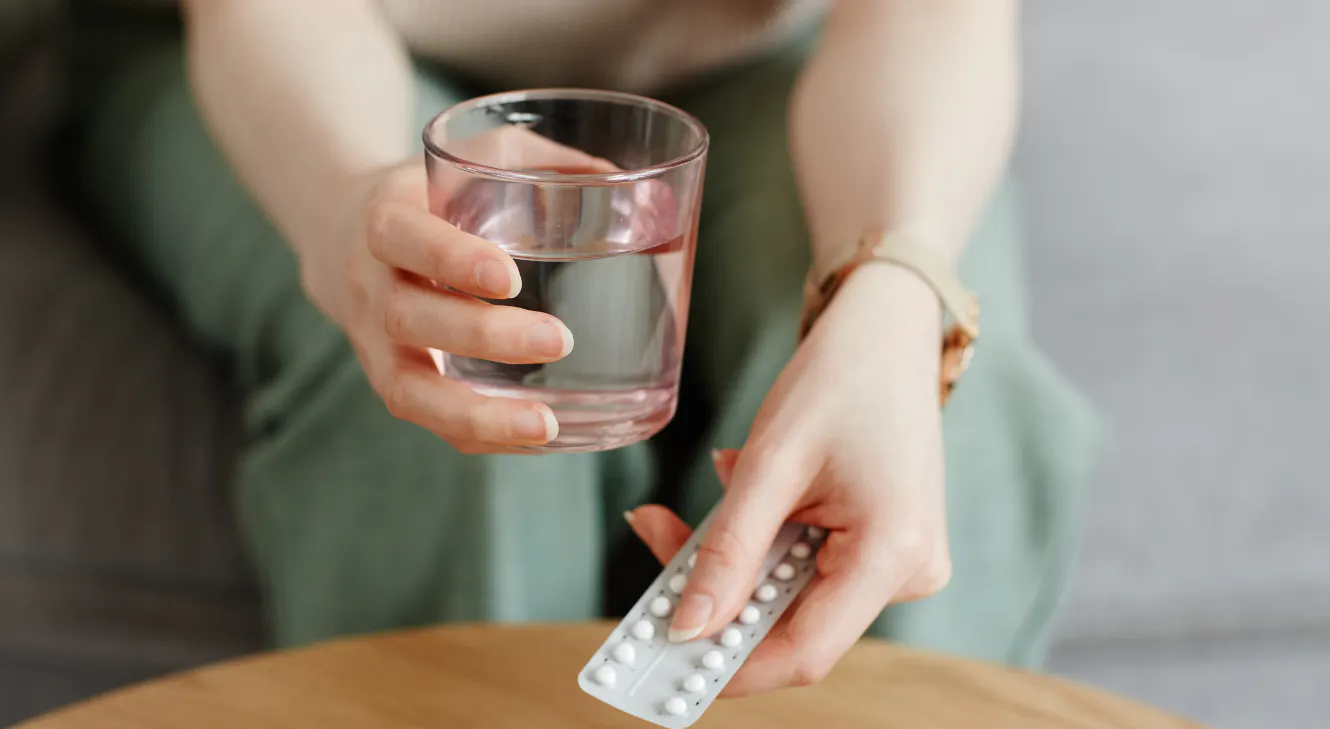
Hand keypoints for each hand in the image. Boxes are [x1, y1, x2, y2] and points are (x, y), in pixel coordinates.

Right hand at [297, 128, 611, 452]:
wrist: (345, 231)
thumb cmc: (437, 191)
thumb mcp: (481, 156)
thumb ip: (551, 164)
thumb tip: (649, 194)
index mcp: (385, 219)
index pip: (406, 239)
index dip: (451, 260)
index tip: (508, 276)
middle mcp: (369, 286)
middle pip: (411, 319)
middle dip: (484, 337)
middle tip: (561, 341)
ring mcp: (374, 343)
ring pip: (410, 390)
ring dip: (477, 413)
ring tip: (546, 427)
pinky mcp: (393, 379)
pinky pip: (430, 418)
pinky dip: (481, 435)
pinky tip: (536, 440)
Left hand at [625, 264, 952, 694]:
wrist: (887, 335)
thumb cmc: (838, 382)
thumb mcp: (769, 463)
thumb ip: (728, 551)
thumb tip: (687, 627)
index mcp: (894, 552)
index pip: (805, 651)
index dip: (729, 665)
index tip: (661, 658)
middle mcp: (911, 571)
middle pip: (793, 624)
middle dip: (719, 595)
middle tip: (659, 536)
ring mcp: (903, 564)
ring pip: (794, 595)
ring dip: (737, 558)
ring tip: (712, 489)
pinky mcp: (887, 551)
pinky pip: (810, 569)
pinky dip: (766, 541)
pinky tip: (751, 486)